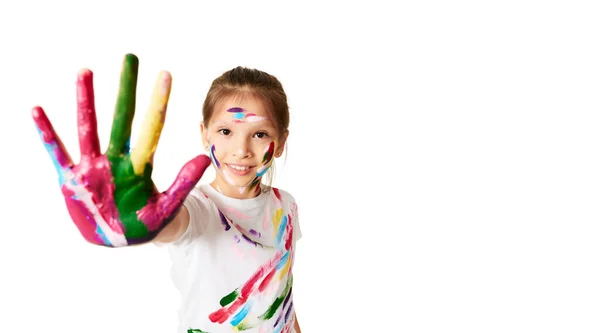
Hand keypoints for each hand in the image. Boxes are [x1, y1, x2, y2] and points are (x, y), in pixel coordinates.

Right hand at [32, 53, 210, 246]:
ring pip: (89, 128)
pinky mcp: (73, 180)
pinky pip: (57, 153)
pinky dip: (47, 134)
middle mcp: (116, 160)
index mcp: (139, 166)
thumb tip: (205, 157)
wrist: (120, 240)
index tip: (165, 74)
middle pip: (122, 118)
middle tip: (131, 57)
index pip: (152, 128)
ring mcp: (93, 168)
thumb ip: (183, 183)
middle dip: (126, 89)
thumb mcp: (167, 206)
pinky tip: (38, 110)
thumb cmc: (144, 223)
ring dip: (86, 101)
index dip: (158, 102)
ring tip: (86, 71)